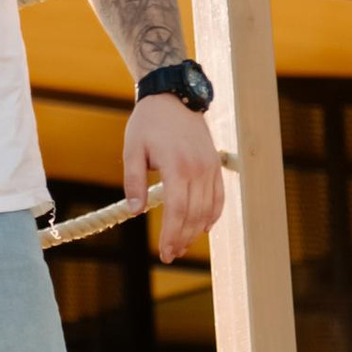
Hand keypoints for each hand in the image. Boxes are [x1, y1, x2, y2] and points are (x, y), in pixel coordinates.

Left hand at [125, 94, 223, 263]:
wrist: (174, 96)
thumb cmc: (148, 122)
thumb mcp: (133, 149)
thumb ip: (134, 181)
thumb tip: (135, 211)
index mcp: (177, 166)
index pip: (176, 210)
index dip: (171, 234)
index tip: (164, 252)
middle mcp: (198, 169)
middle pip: (193, 214)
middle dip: (181, 239)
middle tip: (170, 255)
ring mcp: (210, 167)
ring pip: (208, 209)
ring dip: (195, 231)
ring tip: (181, 246)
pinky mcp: (215, 165)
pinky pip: (218, 197)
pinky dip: (212, 215)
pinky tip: (202, 228)